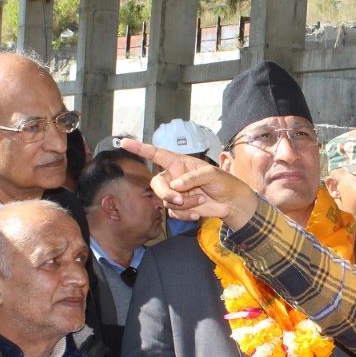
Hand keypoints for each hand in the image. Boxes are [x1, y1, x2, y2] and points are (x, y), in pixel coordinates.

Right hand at [118, 138, 259, 228]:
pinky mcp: (179, 207)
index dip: (140, 148)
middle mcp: (174, 177)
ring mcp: (175, 193)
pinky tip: (198, 212)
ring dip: (184, 204)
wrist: (231, 203)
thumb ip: (193, 178)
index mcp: (179, 163)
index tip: (124, 142)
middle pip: (157, 184)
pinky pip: (173, 212)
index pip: (156, 154)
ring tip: (201, 201)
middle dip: (166, 193)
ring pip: (167, 201)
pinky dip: (186, 213)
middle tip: (178, 199)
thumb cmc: (223, 182)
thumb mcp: (211, 175)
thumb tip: (176, 185)